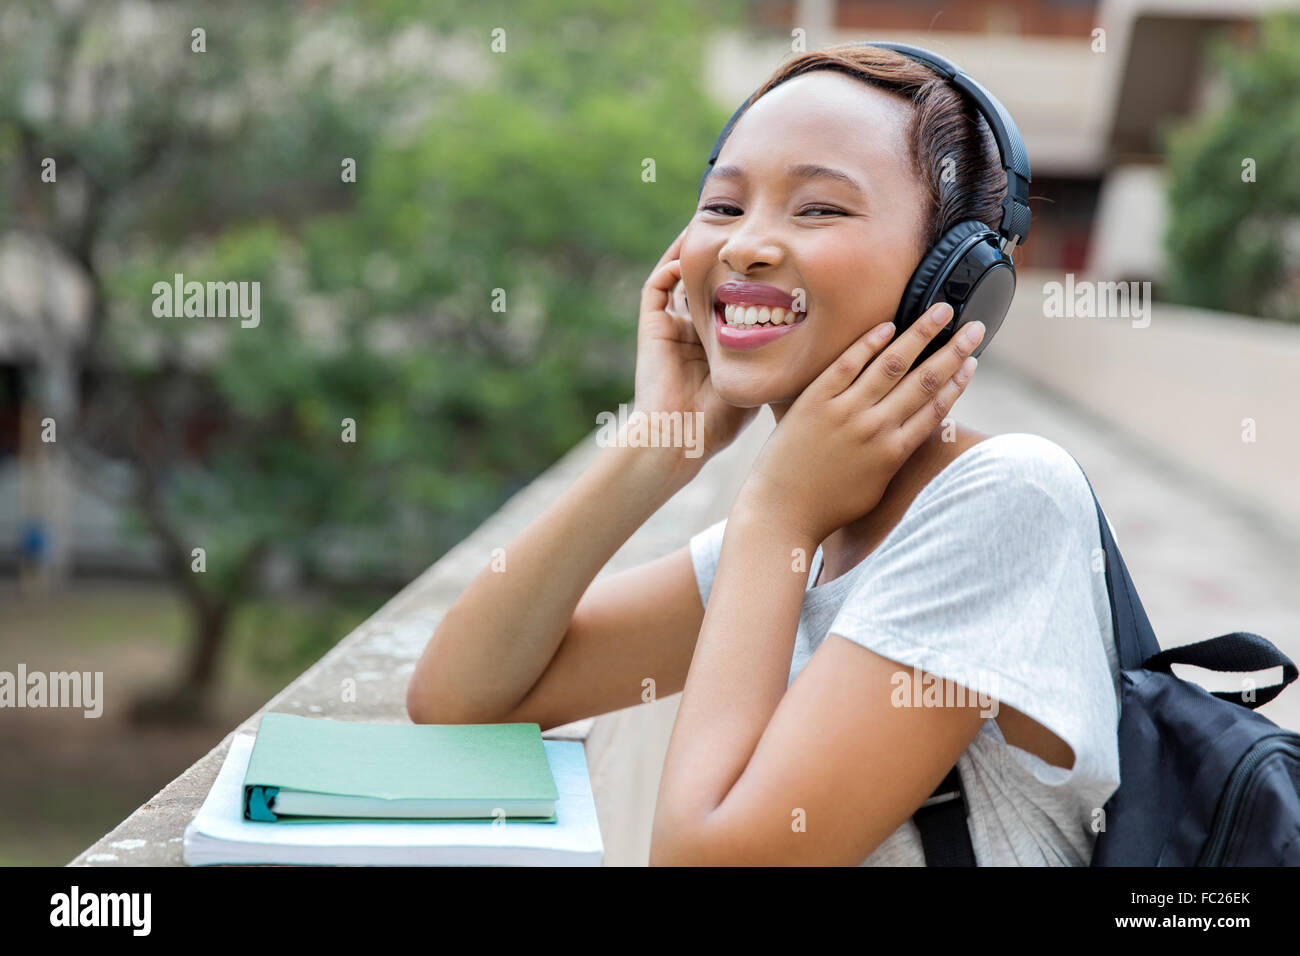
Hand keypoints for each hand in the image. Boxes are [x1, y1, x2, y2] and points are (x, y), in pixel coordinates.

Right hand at [632, 224, 760, 470]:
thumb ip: (777, 361)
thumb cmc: (720, 423)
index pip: (729, 303)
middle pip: (705, 285)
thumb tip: (814, 343)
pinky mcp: (651, 327)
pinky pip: (657, 285)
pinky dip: (671, 263)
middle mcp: (690, 333)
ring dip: (695, 252)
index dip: (745, 280)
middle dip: (722, 260)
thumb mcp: (758, 384)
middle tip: (743, 233)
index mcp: (713, 347)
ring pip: (679, 279)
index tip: (771, 261)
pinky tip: (693, 249)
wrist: (679, 438)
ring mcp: (670, 329)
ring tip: (717, 227)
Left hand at [736, 301, 982, 543]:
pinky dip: (869, 343)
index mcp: (893, 453)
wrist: (779, 513)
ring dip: (921, 334)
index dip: (958, 382)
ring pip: (891, 365)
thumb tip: (909, 435)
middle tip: (974, 326)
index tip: (974, 360)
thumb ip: (893, 458)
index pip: (936, 408)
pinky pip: (847, 364)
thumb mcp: (873, 488)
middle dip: (953, 350)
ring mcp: (845, 413)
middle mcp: (875, 429)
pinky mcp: (815, 402)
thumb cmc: (826, 507)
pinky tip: (888, 325)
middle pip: (924, 380)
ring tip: (941, 311)